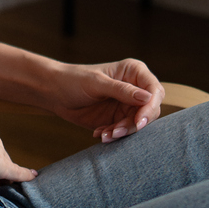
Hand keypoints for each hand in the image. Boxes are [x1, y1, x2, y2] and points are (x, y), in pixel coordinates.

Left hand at [34, 59, 163, 143]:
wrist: (54, 92)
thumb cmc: (74, 80)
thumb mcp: (97, 84)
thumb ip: (122, 91)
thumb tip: (148, 98)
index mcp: (134, 72)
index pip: (154, 91)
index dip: (150, 107)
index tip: (139, 122)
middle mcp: (135, 88)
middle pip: (150, 110)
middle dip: (135, 124)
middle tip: (117, 132)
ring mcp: (127, 105)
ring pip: (138, 124)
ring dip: (123, 132)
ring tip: (104, 135)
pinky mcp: (118, 119)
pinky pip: (124, 131)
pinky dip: (113, 135)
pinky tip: (99, 134)